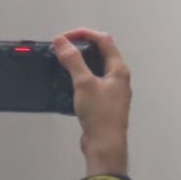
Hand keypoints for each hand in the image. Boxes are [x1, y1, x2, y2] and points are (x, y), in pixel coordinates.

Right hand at [54, 29, 130, 177]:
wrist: (105, 145)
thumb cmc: (99, 114)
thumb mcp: (84, 83)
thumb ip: (73, 60)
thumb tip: (62, 41)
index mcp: (119, 70)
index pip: (104, 40)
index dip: (84, 34)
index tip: (64, 38)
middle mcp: (118, 78)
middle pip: (101, 53)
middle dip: (81, 47)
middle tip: (61, 49)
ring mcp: (112, 91)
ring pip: (95, 68)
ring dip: (79, 63)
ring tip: (61, 63)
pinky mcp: (103, 102)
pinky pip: (91, 82)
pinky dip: (79, 77)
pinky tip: (66, 82)